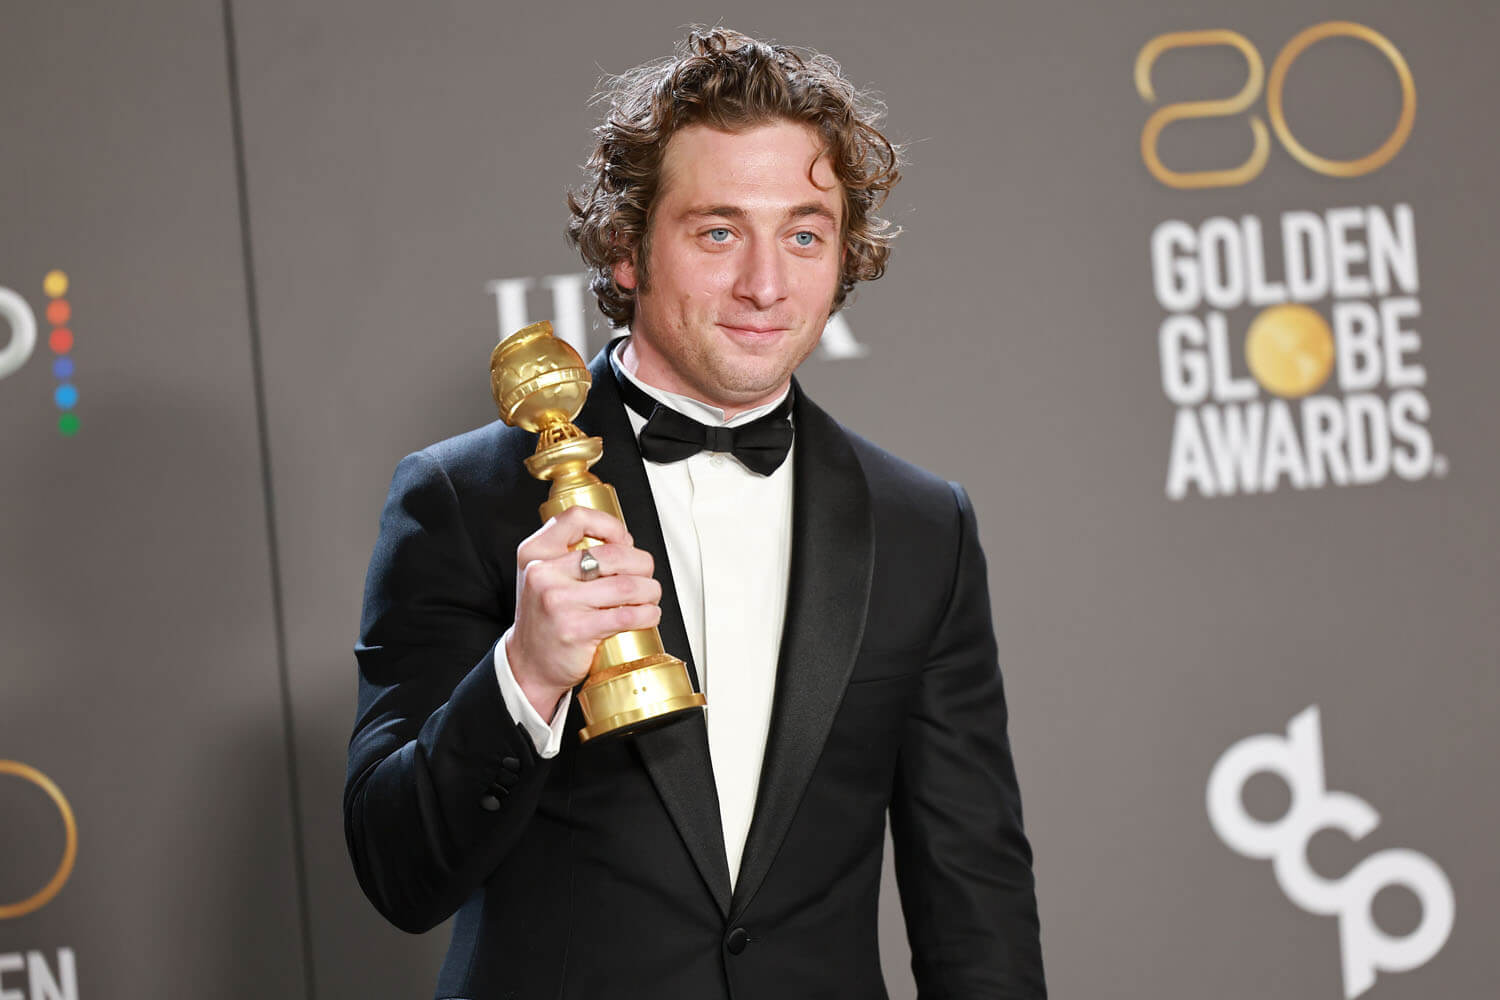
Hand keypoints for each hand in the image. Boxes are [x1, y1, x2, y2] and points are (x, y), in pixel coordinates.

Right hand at [504, 505, 661, 718]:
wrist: (527, 664)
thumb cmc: (544, 617)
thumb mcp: (544, 575)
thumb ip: (570, 553)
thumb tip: (624, 543)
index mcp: (535, 553)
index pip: (577, 518)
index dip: (610, 525)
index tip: (624, 541)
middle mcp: (543, 574)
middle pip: (613, 553)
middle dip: (642, 564)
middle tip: (646, 575)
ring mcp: (558, 602)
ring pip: (626, 585)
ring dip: (649, 590)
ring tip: (650, 596)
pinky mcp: (576, 630)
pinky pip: (627, 615)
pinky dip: (648, 614)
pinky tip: (648, 615)